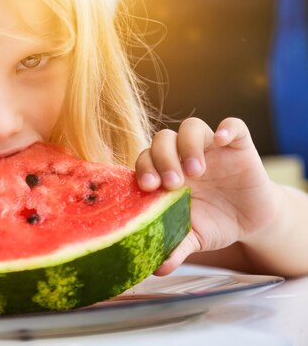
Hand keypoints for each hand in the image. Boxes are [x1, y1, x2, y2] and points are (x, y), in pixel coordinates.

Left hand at [135, 117, 276, 274]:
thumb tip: (157, 269)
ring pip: (191, 127)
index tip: (149, 187)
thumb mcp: (194, 237)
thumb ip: (175, 248)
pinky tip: (223, 140)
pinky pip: (232, 125)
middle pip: (163, 139)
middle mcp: (182, 155)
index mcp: (165, 173)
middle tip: (173, 184)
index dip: (144, 168)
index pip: (145, 159)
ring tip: (196, 171)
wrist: (250, 221)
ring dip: (189, 145)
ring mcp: (209, 147)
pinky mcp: (238, 145)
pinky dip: (227, 128)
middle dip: (164, 158)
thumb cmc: (214, 223)